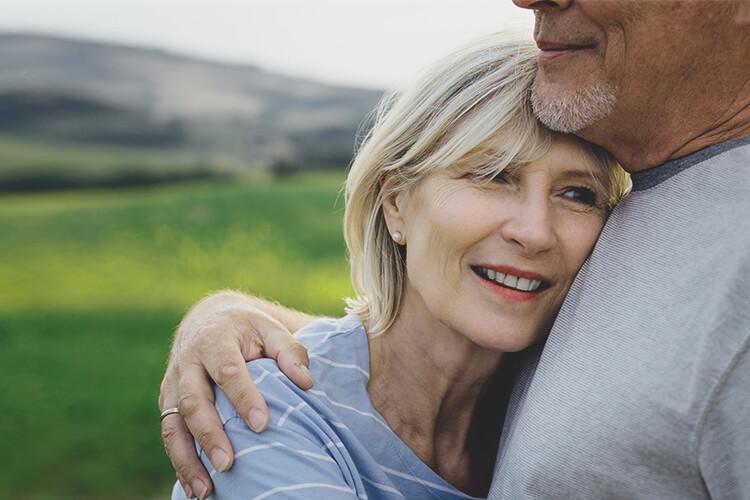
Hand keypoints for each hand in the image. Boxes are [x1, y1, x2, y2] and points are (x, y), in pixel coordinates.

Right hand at [158, 291, 313, 498]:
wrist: (209, 318)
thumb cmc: (247, 329)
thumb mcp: (270, 329)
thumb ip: (289, 351)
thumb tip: (306, 382)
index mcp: (214, 340)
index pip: (228, 371)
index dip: (244, 398)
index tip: (262, 424)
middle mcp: (187, 362)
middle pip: (193, 401)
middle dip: (209, 434)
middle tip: (227, 463)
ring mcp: (172, 384)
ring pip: (173, 424)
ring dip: (187, 459)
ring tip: (205, 490)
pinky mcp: (167, 402)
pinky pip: (169, 434)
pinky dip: (180, 462)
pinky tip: (195, 488)